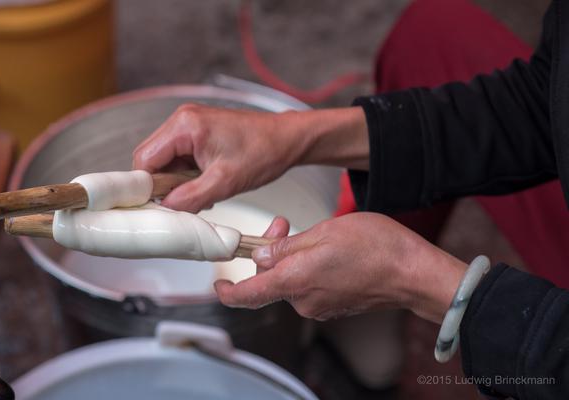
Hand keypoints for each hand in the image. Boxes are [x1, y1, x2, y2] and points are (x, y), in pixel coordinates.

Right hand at [133, 104, 367, 211]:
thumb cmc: (264, 152)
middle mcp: (181, 120)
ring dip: (177, 183)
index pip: (144, 160)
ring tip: (204, 193)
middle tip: (184, 203)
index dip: (147, 188)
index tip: (156, 208)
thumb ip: (190, 197)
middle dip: (164, 186)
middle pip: (150, 160)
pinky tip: (207, 185)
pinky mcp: (198, 133)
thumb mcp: (225, 182)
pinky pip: (180, 159)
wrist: (288, 139)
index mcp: (184, 126)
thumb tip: (164, 210)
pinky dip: (188, 176)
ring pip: (165, 162)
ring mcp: (189, 125)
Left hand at [214, 213, 466, 323]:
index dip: (227, 291)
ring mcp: (320, 306)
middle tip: (283, 225)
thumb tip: (261, 256)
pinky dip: (307, 269)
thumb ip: (286, 248)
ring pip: (290, 281)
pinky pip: (308, 286)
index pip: (247, 296)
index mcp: (295, 282)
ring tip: (312, 233)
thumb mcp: (323, 233)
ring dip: (291, 258)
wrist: (413, 271)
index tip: (219, 283)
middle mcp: (304, 300)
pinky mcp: (334, 305)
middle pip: (270, 280)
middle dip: (270, 252)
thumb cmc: (376, 248)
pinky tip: (325, 250)